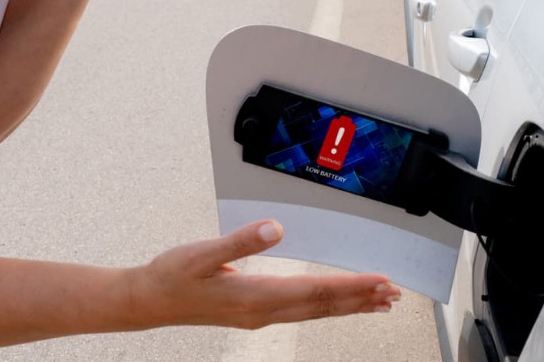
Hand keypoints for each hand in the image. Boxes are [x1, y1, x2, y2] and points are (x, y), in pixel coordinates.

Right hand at [126, 220, 401, 329]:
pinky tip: (336, 305)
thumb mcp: (200, 253)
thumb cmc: (171, 276)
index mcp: (255, 296)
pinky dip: (326, 307)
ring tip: (378, 303)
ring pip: (315, 312)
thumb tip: (274, 228)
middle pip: (322, 306)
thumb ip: (239, 240)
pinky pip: (302, 312)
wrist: (149, 301)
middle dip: (360, 299)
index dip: (351, 286)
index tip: (380, 281)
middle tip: (394, 294)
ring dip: (349, 307)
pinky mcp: (254, 313)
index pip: (315, 291)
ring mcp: (260, 316)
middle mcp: (263, 311)